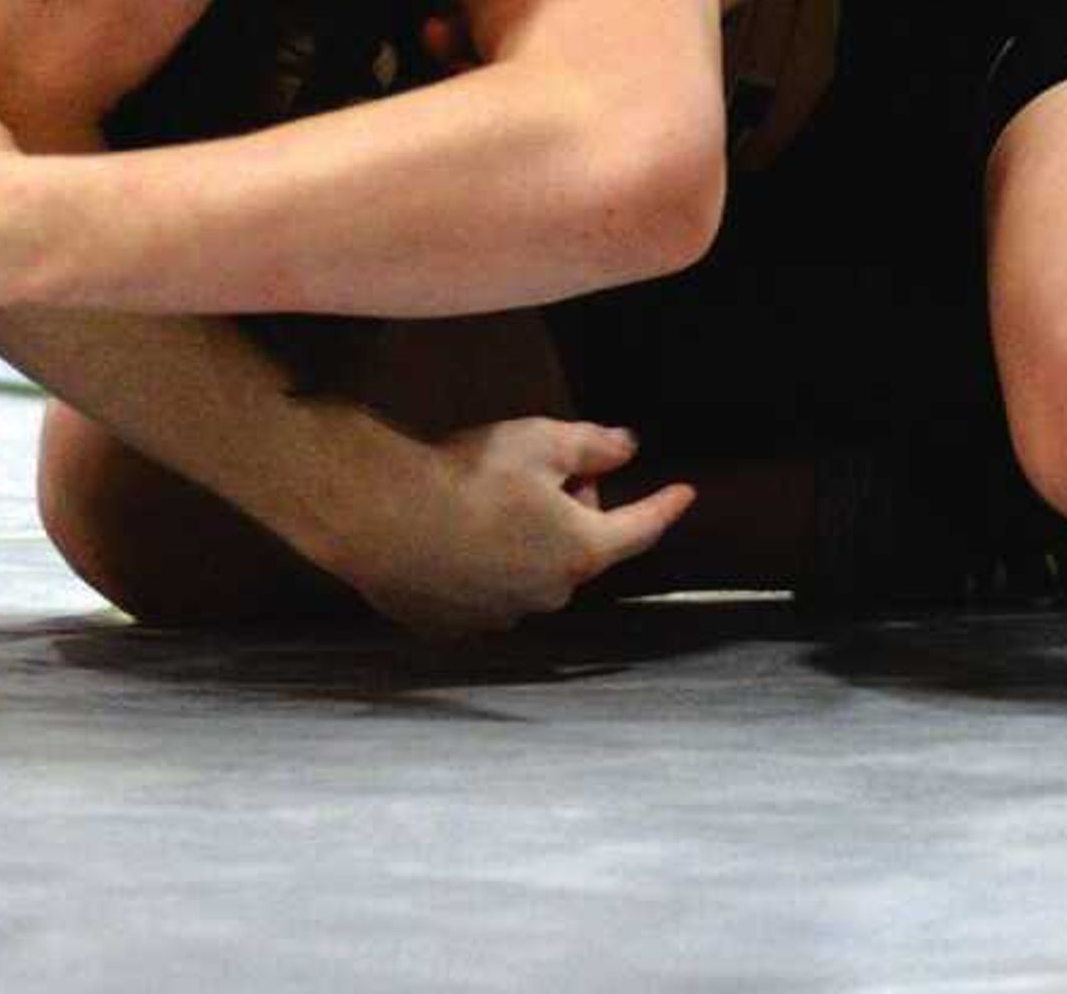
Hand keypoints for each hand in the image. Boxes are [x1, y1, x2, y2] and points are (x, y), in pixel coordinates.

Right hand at [328, 416, 694, 635]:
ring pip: (529, 576)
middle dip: (573, 513)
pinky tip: (447, 540)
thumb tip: (628, 446)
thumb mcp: (538, 441)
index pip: (640, 528)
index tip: (685, 493)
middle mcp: (549, 594)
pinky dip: (477, 571)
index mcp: (581, 551)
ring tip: (483, 505)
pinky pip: (480, 596)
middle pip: (579, 550)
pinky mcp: (452, 626)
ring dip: (524, 546)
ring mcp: (500, 616)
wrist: (380, 513)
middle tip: (540, 473)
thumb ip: (593, 444)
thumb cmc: (467, 474)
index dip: (665, 505)